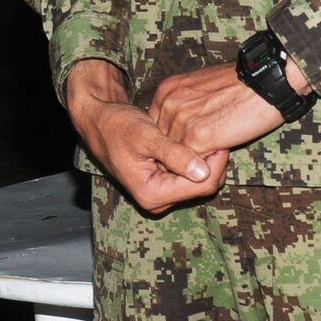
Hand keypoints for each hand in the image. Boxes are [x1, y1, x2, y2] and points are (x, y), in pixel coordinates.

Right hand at [66, 59, 226, 215]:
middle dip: (212, 163)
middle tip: (216, 136)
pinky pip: (189, 177)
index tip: (221, 139)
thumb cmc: (117, 125)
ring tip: (206, 137)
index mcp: (151, 193)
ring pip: (198, 183)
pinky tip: (194, 142)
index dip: (216, 163)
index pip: (201, 186)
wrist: (99, 121)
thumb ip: (174, 154)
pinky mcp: (161, 185)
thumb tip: (202, 172)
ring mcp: (159, 194)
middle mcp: (156, 200)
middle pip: (202, 187)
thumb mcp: (146, 136)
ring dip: (205, 162)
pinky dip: (195, 161)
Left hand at [149, 61, 305, 154]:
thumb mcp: (203, 86)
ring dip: (194, 163)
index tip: (192, 143)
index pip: (157, 128)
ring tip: (215, 158)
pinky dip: (205, 167)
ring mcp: (180, 120)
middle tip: (204, 156)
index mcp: (168, 90)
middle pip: (164, 144)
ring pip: (177, 156)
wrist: (266, 80)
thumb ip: (188, 104)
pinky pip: (192, 163)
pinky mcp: (197, 137)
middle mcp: (168, 104)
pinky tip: (221, 158)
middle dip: (182, 154)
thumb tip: (187, 123)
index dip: (174, 140)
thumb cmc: (242, 83)